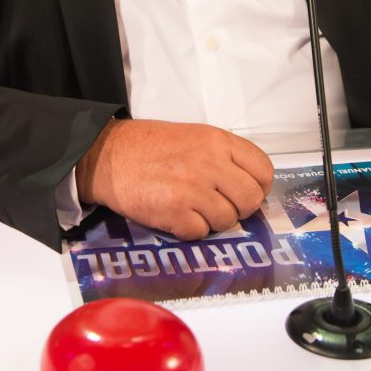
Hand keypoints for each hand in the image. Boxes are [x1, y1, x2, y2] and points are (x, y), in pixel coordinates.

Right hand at [76, 119, 273, 239]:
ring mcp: (193, 188)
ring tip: (191, 207)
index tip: (244, 192)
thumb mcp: (195, 137)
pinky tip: (175, 215)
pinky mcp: (174, 211)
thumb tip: (249, 186)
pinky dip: (189, 229)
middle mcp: (210, 162)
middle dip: (239, 209)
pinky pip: (200, 233)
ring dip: (212, 220)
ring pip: (227, 220)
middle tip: (220, 205)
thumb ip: (224, 157)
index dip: (258, 186)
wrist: (107, 156)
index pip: (263, 170)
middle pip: (251, 199)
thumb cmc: (150, 147)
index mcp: (217, 140)